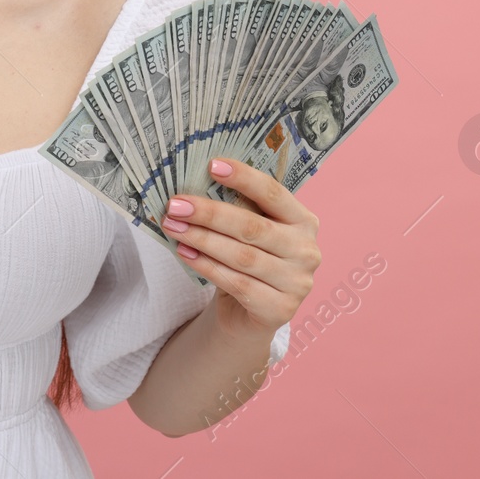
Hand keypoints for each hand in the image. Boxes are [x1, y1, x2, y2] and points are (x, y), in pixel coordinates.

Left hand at [158, 157, 319, 340]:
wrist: (250, 313)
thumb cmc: (249, 260)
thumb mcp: (249, 231)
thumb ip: (236, 209)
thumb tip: (194, 185)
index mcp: (304, 221)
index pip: (273, 193)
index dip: (244, 178)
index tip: (212, 165)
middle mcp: (306, 250)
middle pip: (252, 227)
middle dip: (209, 213)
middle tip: (175, 205)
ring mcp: (297, 283)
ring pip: (242, 256)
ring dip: (201, 239)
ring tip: (173, 226)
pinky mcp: (279, 309)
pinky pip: (236, 283)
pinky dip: (206, 266)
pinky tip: (185, 253)